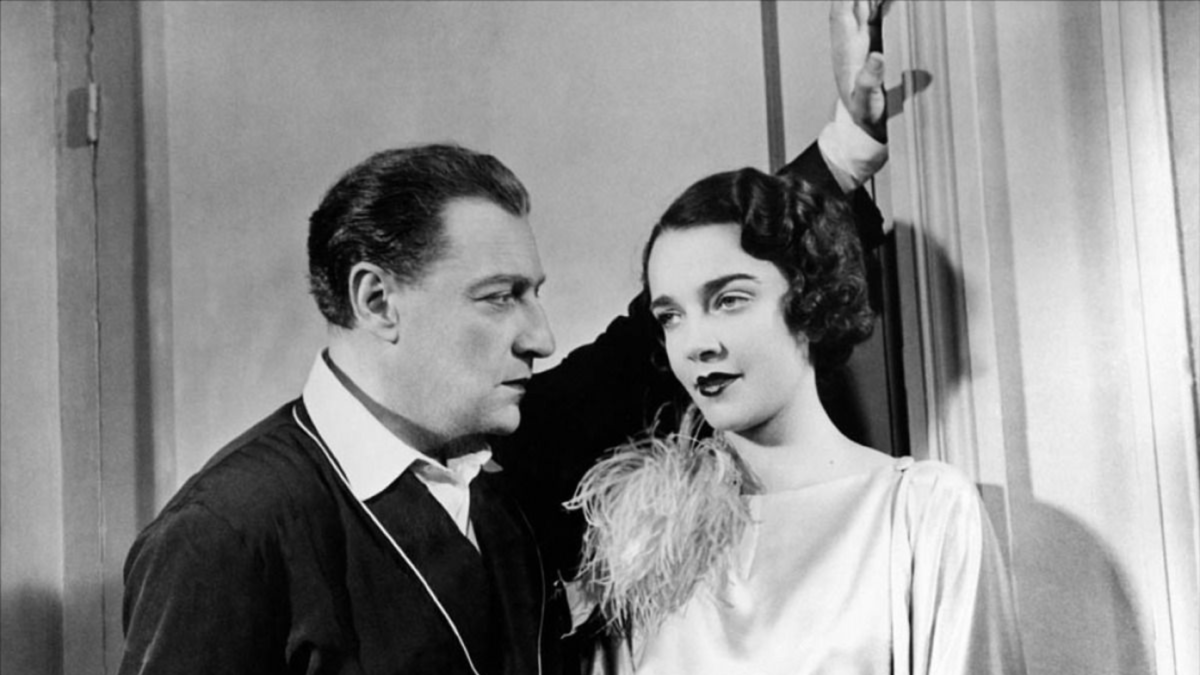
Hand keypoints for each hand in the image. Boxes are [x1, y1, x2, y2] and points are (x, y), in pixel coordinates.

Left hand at [830, 0, 886, 141]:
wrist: (872, 123)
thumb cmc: (865, 115)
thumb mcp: (866, 103)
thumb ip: (869, 82)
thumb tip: (877, 57)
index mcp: (846, 51)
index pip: (840, 15)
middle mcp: (853, 40)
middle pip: (854, 4)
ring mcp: (866, 38)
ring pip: (866, 5)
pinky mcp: (879, 40)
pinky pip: (880, 13)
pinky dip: (884, 2)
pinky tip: (893, 0)